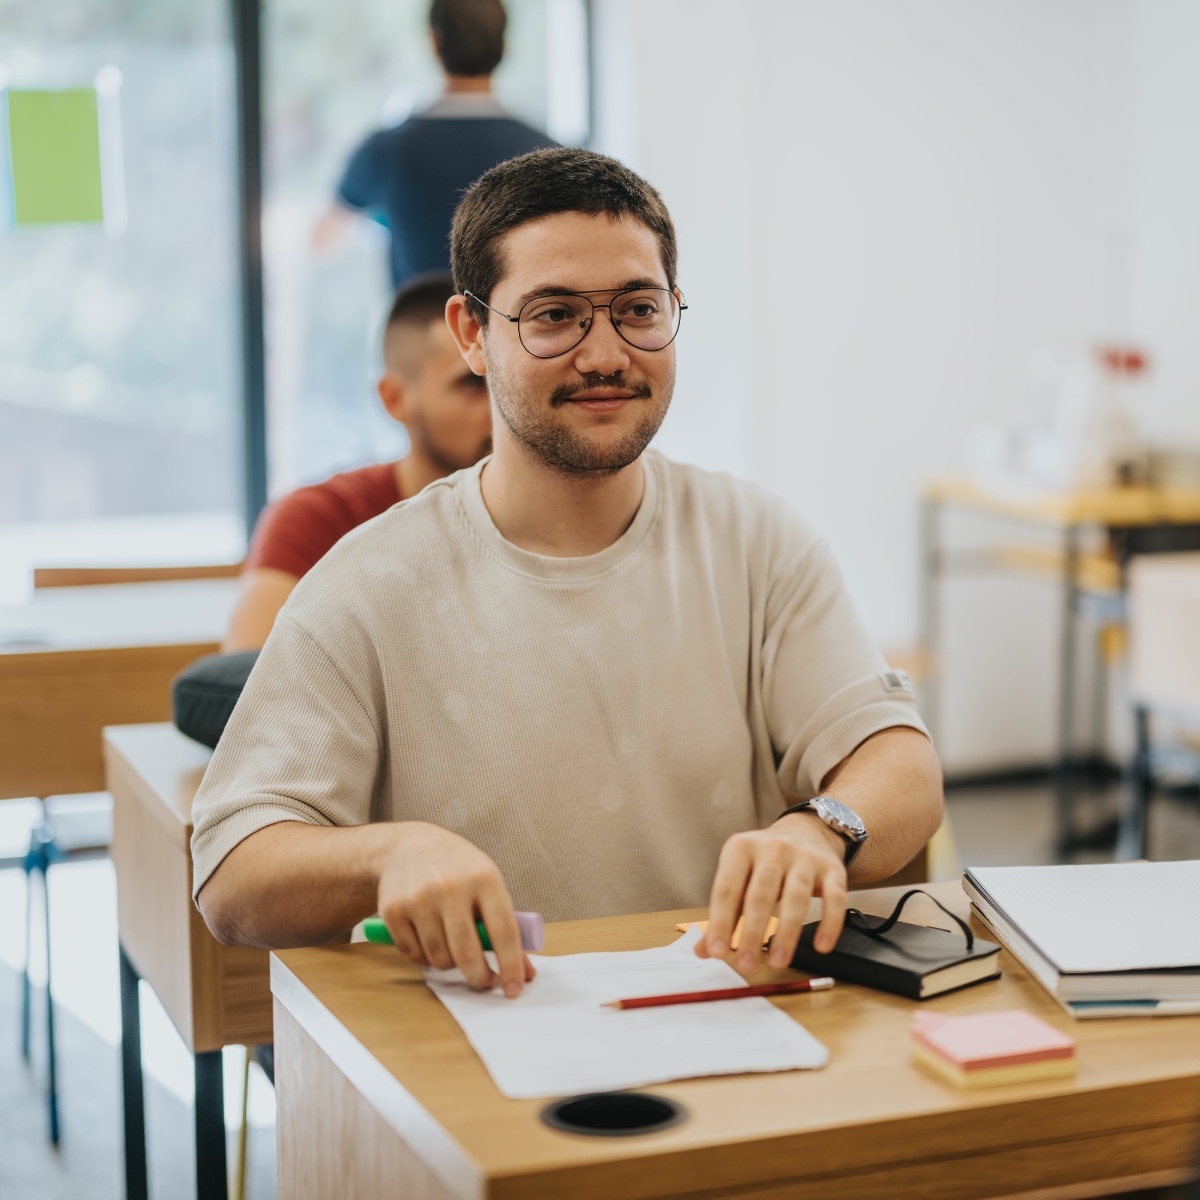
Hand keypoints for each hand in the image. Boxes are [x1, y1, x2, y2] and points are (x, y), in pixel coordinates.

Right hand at [375, 822, 535, 996]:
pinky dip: (423, 956)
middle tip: (483, 981)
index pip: (503, 932)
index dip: (511, 966)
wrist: (408, 847)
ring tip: (451, 944)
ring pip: (439, 959)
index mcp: (484, 878)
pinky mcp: (393, 910)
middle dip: (479, 977)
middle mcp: (451, 887)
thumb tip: (525, 972)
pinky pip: (413, 955)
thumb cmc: (457, 869)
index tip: (514, 990)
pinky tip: (427, 935)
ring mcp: (419, 898)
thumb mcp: (488, 884)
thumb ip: (507, 926)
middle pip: (467, 954)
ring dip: (449, 963)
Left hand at [696, 813, 847, 972]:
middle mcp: (773, 848)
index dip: (721, 922)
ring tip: (777, 962)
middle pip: (760, 894)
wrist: (807, 832)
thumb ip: (723, 913)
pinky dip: (829, 923)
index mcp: (741, 848)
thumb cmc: (765, 863)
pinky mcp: (832, 868)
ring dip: (787, 934)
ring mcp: (804, 856)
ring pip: (796, 897)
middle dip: (751, 932)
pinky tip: (821, 946)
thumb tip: (704, 950)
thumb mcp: (739, 876)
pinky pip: (834, 897)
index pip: (727, 889)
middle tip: (745, 965)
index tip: (717, 952)